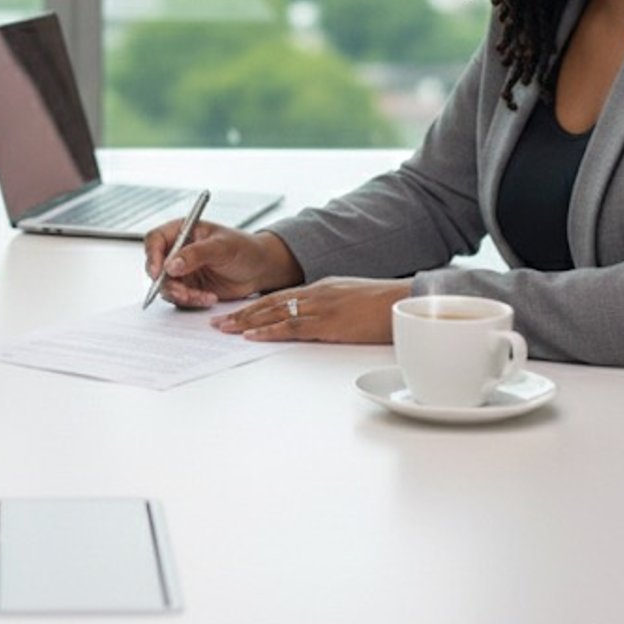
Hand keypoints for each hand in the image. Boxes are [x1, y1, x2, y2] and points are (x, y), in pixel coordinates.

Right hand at [143, 221, 301, 307]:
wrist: (260, 269)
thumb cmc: (244, 249)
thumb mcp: (221, 247)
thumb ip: (195, 254)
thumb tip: (170, 265)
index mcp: (182, 231)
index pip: (155, 240)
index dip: (152, 255)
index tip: (159, 272)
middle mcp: (177, 250)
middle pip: (155, 267)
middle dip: (167, 283)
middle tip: (184, 293)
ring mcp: (182, 270)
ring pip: (166, 286)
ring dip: (182, 295)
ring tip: (204, 297)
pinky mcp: (189, 287)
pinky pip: (179, 298)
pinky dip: (191, 301)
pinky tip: (209, 298)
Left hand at [211, 277, 412, 342]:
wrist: (406, 301)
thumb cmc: (385, 305)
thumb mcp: (353, 300)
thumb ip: (333, 306)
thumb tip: (318, 319)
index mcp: (321, 287)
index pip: (279, 296)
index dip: (254, 305)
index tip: (235, 312)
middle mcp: (316, 293)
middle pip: (270, 303)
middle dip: (241, 313)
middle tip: (217, 322)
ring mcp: (321, 307)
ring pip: (274, 313)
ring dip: (246, 322)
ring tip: (224, 329)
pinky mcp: (329, 322)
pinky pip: (292, 327)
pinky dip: (269, 331)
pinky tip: (252, 335)